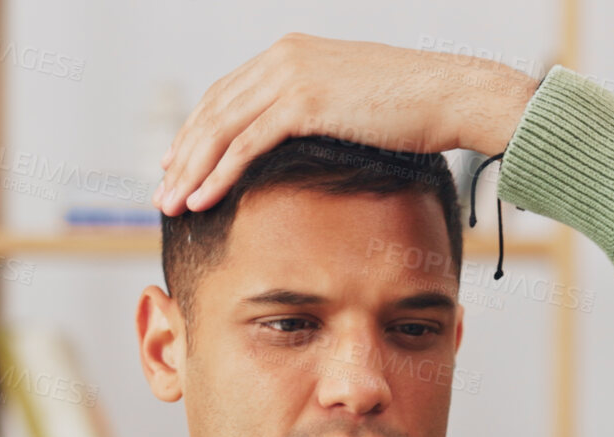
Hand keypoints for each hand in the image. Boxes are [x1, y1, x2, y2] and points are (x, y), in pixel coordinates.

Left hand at [154, 33, 541, 215]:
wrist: (451, 96)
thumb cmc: (414, 108)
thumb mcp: (352, 102)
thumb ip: (318, 111)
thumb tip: (303, 142)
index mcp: (289, 53)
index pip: (226, 95)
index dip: (197, 132)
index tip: (178, 165)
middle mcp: (282, 58)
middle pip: (213, 111)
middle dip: (183, 156)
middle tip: (162, 193)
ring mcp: (290, 77)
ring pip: (220, 129)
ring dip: (190, 170)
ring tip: (171, 205)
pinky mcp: (303, 102)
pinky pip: (244, 145)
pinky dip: (217, 175)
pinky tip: (200, 200)